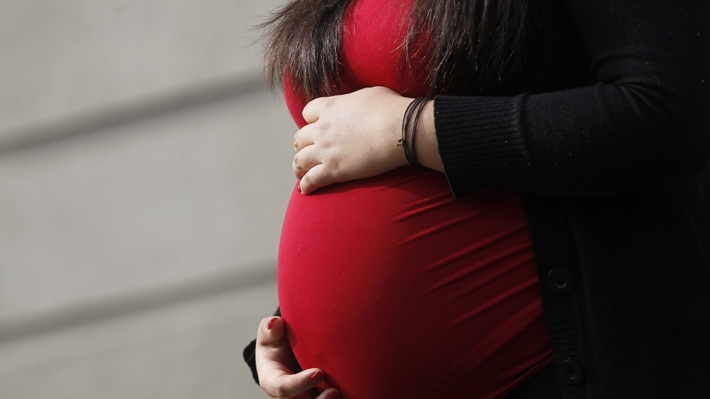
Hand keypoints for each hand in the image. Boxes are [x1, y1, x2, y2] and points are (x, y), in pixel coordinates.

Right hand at [256, 317, 339, 398]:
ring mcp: (302, 398)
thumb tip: (275, 323)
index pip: (283, 388)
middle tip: (334, 391)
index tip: (319, 373)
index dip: (300, 383)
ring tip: (340, 394)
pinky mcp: (315, 397)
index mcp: (272, 380)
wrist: (286, 352)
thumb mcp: (269, 334)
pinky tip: (350, 394)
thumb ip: (270, 329)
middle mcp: (287, 395)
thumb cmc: (276, 343)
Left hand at [293, 86, 412, 193]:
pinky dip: (306, 185)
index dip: (311, 120)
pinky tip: (306, 190)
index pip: (307, 112)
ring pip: (299, 160)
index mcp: (330, 107)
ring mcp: (325, 150)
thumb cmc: (391, 110)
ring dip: (299, 167)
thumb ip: (354, 100)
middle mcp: (322, 128)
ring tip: (301, 173)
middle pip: (300, 138)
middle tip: (308, 152)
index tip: (316, 126)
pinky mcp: (333, 170)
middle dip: (303, 145)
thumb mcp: (369, 93)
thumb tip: (356, 105)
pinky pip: (311, 180)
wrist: (400, 130)